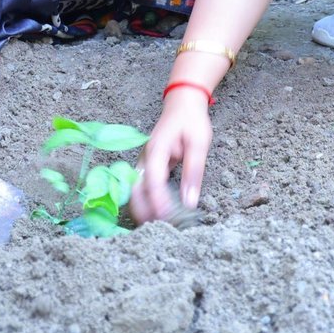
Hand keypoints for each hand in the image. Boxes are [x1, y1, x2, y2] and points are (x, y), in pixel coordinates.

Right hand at [128, 88, 211, 222]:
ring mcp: (144, 163)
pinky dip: (148, 203)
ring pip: (135, 192)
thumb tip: (190, 202)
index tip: (169, 218)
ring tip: (163, 225)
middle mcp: (145, 159)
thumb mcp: (199, 144)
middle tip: (164, 229)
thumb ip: (193, 173)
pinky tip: (161, 214)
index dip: (158, 202)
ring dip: (145, 210)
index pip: (152, 182)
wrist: (182, 102)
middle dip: (145, 212)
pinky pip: (142, 188)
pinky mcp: (148, 167)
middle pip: (135, 191)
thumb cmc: (191, 121)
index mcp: (156, 151)